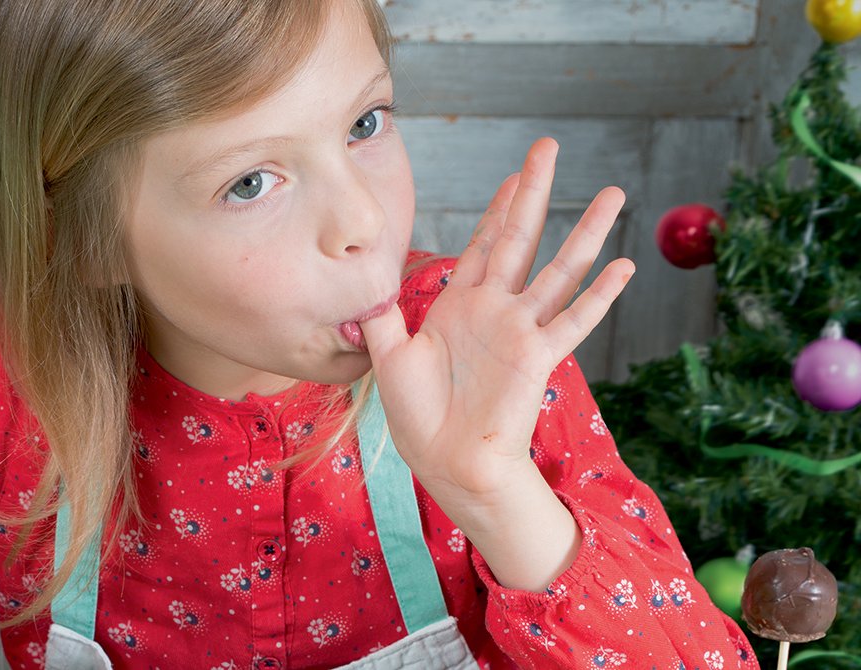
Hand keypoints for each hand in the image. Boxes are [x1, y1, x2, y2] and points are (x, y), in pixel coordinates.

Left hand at [360, 137, 633, 498]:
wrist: (444, 460)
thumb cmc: (417, 415)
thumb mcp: (389, 356)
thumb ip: (382, 316)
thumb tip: (365, 282)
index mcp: (460, 304)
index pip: (483, 243)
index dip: (496, 207)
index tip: (513, 172)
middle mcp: (495, 308)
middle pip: (519, 236)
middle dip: (533, 191)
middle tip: (549, 146)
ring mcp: (520, 329)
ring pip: (559, 268)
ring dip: (585, 231)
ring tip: (613, 194)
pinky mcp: (537, 356)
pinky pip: (573, 320)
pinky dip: (599, 295)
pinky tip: (624, 266)